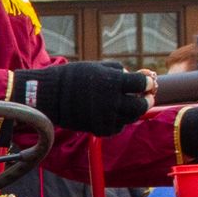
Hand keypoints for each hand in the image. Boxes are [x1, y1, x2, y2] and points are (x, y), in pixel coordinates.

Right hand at [14, 60, 149, 137]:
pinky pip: (117, 127)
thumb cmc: (73, 77)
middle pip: (141, 105)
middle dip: (146, 100)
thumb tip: (132, 75)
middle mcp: (113, 101)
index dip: (146, 82)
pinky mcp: (99, 129)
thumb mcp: (97, 66)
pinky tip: (114, 114)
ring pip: (131, 118)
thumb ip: (117, 70)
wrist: (51, 96)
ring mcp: (107, 117)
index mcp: (114, 82)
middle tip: (146, 97)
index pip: (141, 83)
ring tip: (129, 105)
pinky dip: (119, 121)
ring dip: (133, 111)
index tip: (146, 81)